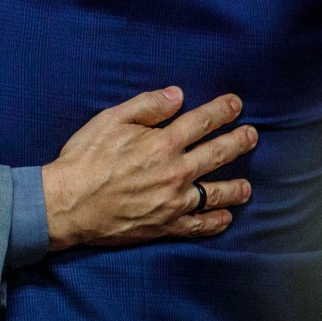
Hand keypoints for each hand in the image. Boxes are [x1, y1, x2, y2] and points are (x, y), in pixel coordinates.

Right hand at [42, 88, 256, 250]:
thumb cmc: (85, 158)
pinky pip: (198, 225)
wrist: (68, 203)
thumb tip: (177, 94)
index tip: (237, 104)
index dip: (223, 110)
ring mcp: (173, 202)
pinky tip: (225, 218)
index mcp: (163, 143)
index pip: (202, 122)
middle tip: (253, 136)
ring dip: (236, 188)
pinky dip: (215, 222)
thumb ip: (147, 105)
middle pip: (218, 154)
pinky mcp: (165, 226)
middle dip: (239, 142)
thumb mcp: (111, 119)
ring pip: (216, 193)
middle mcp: (176, 172)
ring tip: (247, 185)